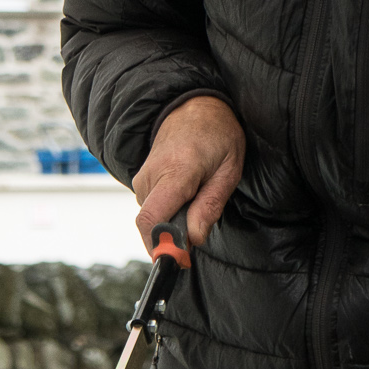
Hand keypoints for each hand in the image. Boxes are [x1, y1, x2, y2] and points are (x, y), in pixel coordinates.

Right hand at [133, 95, 245, 253]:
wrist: (194, 107)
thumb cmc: (217, 136)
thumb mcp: (228, 170)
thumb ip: (210, 206)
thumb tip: (193, 238)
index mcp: (175, 172)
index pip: (152, 219)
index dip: (161, 246)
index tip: (178, 260)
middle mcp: (151, 176)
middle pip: (154, 224)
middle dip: (175, 236)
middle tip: (200, 225)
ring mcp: (142, 178)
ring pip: (154, 218)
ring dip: (174, 221)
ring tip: (196, 197)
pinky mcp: (140, 182)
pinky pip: (152, 208)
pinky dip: (169, 211)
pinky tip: (186, 195)